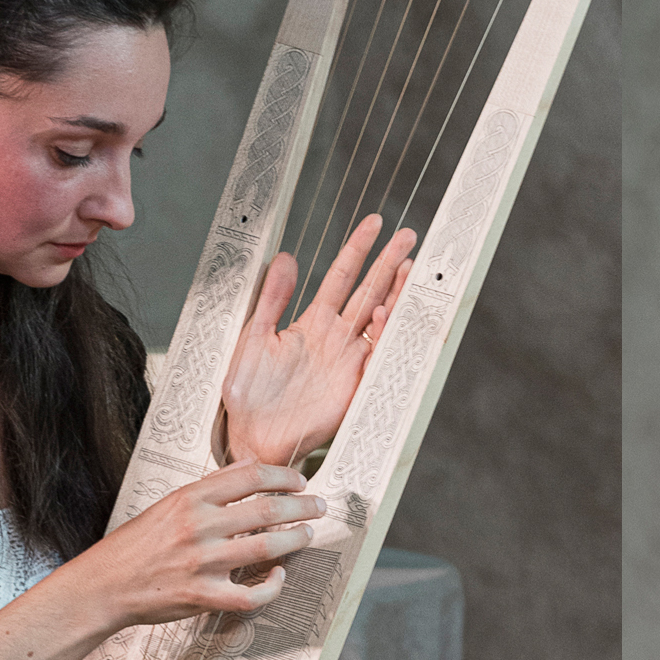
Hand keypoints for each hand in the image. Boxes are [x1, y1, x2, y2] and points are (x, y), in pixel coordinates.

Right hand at [78, 460, 326, 626]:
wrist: (104, 585)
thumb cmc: (137, 544)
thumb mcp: (168, 503)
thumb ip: (210, 486)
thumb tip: (249, 465)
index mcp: (190, 499)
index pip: (250, 475)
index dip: (284, 476)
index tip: (300, 481)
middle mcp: (198, 526)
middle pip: (266, 509)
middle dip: (302, 506)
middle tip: (318, 506)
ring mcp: (202, 563)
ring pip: (265, 547)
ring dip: (295, 539)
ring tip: (306, 533)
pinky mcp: (202, 596)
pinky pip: (250, 594)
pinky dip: (272, 586)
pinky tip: (278, 575)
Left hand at [221, 214, 416, 467]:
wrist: (252, 436)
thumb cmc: (248, 393)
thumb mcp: (253, 337)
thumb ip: (271, 299)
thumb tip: (285, 258)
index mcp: (312, 323)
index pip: (341, 276)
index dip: (357, 249)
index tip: (375, 223)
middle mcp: (336, 338)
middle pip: (369, 291)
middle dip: (389, 263)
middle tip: (408, 236)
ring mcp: (348, 361)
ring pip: (380, 319)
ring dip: (396, 294)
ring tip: (410, 266)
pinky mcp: (354, 386)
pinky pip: (376, 356)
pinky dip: (383, 335)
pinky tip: (383, 313)